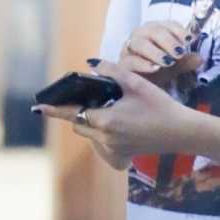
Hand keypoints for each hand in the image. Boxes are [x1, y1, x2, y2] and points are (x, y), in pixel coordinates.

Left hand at [34, 61, 193, 163]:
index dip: (54, 109)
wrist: (182, 132)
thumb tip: (93, 67)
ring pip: (89, 134)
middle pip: (78, 124)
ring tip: (106, 107)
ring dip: (89, 121)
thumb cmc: (161, 106)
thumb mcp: (137, 83)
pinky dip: (102, 132)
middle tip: (87, 98)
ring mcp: (113, 148)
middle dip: (77, 111)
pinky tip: (117, 122)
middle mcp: (105, 137)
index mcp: (106, 120)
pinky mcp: (122, 153)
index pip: (72, 112)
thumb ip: (111, 71)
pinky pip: (102, 143)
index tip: (38, 107)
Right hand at [118, 21, 196, 81]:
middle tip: (179, 52)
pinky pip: (130, 60)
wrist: (138, 87)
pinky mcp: (122, 63)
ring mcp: (129, 48)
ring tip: (168, 62)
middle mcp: (141, 35)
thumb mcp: (174, 67)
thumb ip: (185, 62)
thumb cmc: (157, 72)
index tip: (189, 40)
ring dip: (155, 51)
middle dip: (168, 41)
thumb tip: (199, 58)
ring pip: (139, 43)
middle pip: (153, 30)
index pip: (167, 25)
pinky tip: (154, 69)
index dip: (179, 30)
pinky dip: (143, 64)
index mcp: (156, 31)